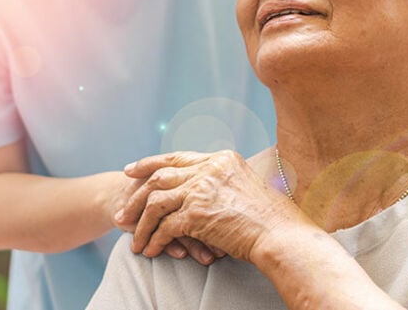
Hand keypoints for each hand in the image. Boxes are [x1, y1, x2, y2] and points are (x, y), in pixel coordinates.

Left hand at [116, 150, 295, 262]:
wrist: (285, 237)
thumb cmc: (275, 219)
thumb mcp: (249, 186)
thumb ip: (225, 181)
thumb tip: (209, 189)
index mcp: (221, 159)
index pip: (177, 158)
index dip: (150, 164)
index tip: (132, 170)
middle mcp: (209, 169)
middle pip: (159, 176)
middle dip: (136, 193)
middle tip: (122, 208)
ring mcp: (201, 189)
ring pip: (156, 202)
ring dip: (140, 222)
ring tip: (132, 237)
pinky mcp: (197, 213)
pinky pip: (165, 227)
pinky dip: (154, 240)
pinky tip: (149, 250)